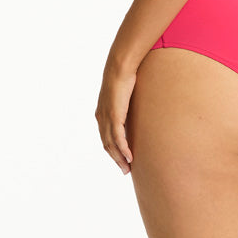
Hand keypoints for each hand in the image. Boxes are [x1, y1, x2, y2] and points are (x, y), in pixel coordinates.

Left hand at [95, 53, 136, 174]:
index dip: (113, 150)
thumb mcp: (124, 94)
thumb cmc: (124, 76)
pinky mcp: (114, 116)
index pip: (106, 137)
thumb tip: (135, 107)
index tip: (122, 159)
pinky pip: (118, 138)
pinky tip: (129, 157)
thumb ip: (127, 104)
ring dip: (119, 158)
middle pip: (107, 144)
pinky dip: (123, 149)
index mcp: (102, 113)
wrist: (119, 67)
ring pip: (111, 144)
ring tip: (127, 168)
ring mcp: (106, 118)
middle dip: (116, 158)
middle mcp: (101, 118)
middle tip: (125, 170)